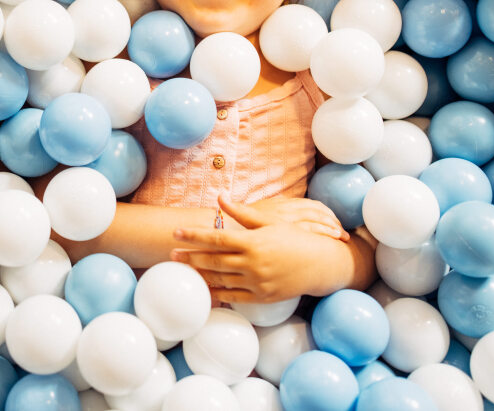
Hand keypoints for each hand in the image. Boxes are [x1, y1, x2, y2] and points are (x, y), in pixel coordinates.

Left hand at [170, 223, 354, 302]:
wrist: (322, 265)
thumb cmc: (295, 239)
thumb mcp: (270, 221)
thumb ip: (241, 212)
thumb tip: (219, 196)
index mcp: (253, 241)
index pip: (216, 238)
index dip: (194, 236)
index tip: (176, 232)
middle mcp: (253, 263)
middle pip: (213, 260)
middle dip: (190, 257)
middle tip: (171, 254)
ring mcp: (257, 282)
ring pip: (220, 280)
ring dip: (200, 275)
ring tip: (183, 270)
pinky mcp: (262, 297)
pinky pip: (233, 297)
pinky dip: (217, 294)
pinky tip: (204, 290)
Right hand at [221, 193, 347, 239]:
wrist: (223, 229)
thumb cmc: (238, 224)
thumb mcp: (256, 215)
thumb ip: (270, 215)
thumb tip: (280, 219)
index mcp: (283, 205)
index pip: (312, 206)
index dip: (326, 214)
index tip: (334, 223)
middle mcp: (287, 213)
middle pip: (319, 215)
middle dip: (333, 224)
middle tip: (344, 235)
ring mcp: (287, 225)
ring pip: (318, 226)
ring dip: (332, 232)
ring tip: (342, 241)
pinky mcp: (286, 237)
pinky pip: (310, 238)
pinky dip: (324, 241)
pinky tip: (330, 249)